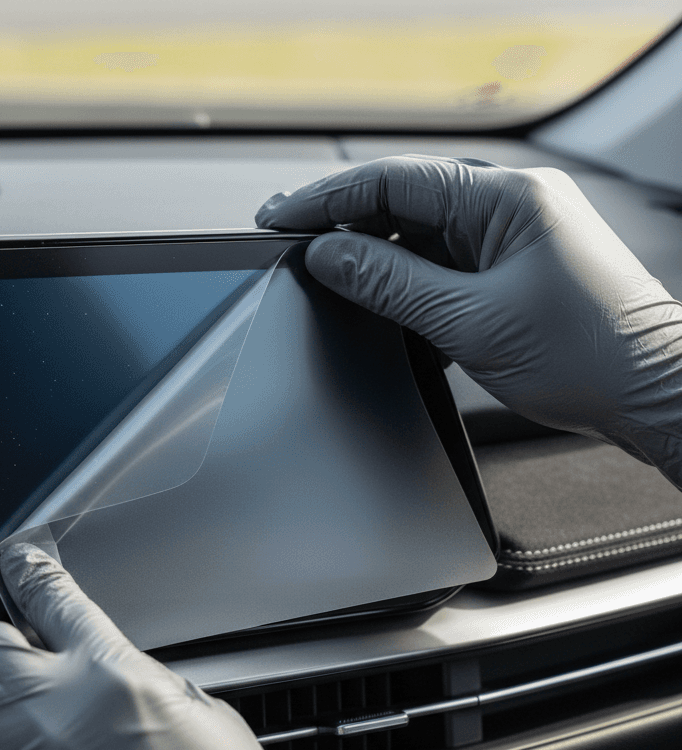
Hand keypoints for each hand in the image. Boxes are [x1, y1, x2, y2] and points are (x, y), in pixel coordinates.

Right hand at [256, 155, 681, 486]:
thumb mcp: (470, 321)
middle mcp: (508, 207)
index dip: (326, 200)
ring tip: (325, 280)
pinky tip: (376, 303)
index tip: (280, 218)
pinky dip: (403, 284)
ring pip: (417, 238)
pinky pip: (439, 266)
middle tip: (287, 241)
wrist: (648, 393)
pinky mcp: (507, 270)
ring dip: (372, 260)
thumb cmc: (587, 354)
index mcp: (506, 198)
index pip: (393, 181)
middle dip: (341, 225)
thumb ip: (390, 283)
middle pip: (401, 203)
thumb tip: (328, 257)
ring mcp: (508, 238)